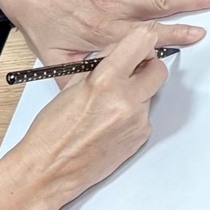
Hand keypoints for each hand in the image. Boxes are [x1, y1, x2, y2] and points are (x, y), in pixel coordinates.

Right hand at [0, 24, 169, 209]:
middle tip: (132, 71)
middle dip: (148, 67)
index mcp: (105, 81)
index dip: (143, 40)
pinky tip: (111, 124)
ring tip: (109, 106)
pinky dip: (133, 116)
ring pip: (150, 95)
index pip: (141, 43)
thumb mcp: (72, 87)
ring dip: (137, 94)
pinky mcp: (141, 138)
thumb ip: (100, 67)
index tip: (143, 40)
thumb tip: (120, 52)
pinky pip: (146, 117)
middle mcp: (126, 100)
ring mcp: (137, 121)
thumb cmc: (53, 131)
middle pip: (159, 70)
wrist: (51, 169)